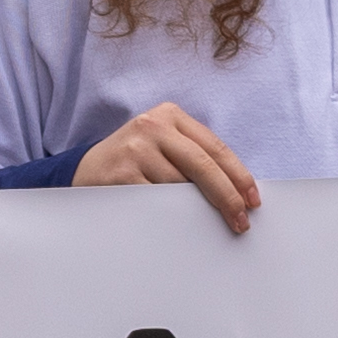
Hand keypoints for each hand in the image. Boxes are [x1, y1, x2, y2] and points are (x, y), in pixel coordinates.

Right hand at [73, 105, 262, 233]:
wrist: (84, 171)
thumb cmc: (134, 162)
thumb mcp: (163, 146)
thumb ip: (194, 157)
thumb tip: (237, 190)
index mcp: (170, 115)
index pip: (215, 147)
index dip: (238, 176)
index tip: (252, 201)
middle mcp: (152, 126)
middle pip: (203, 165)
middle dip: (227, 196)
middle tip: (240, 221)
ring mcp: (135, 149)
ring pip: (181, 187)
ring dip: (195, 209)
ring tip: (200, 222)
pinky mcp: (122, 174)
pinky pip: (159, 201)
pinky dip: (171, 214)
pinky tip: (174, 221)